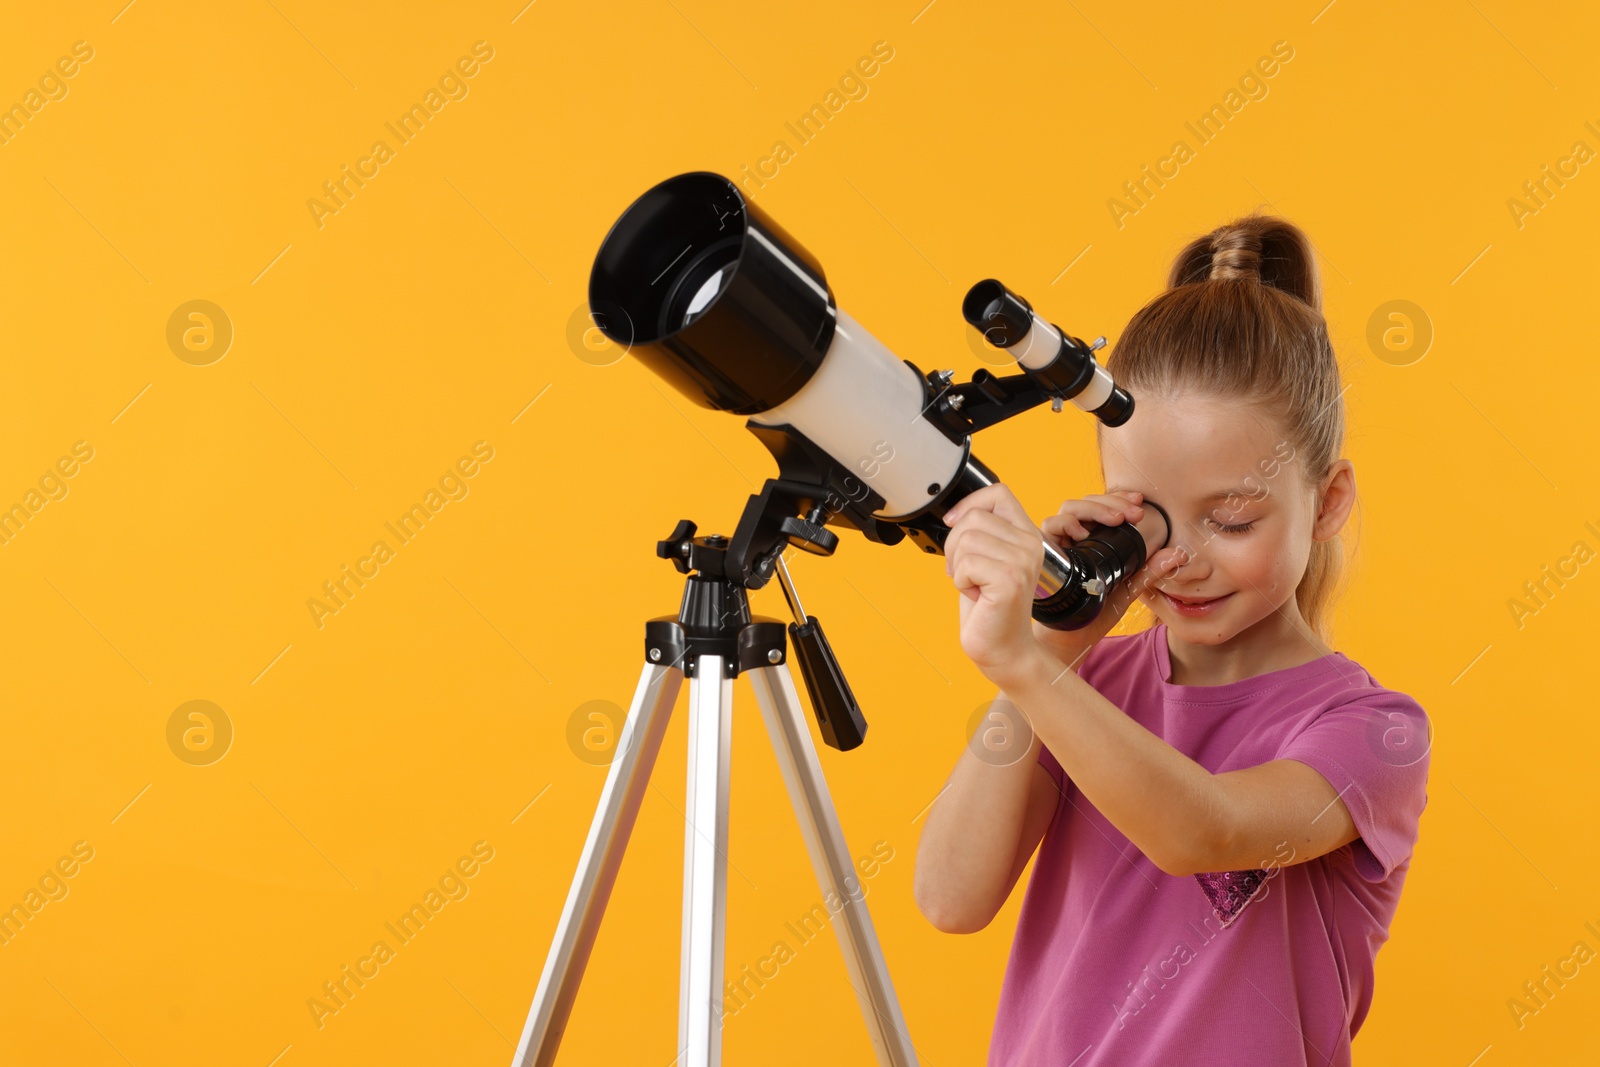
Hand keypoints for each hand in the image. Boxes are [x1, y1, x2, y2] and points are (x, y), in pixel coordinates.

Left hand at [943, 484, 1047, 684]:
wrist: (1003, 649)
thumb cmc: (990, 608)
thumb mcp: (987, 561)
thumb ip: (981, 535)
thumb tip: (955, 515)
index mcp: (1026, 535)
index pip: (998, 493)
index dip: (969, 503)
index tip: (954, 524)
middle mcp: (1030, 544)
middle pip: (974, 517)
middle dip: (955, 545)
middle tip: (964, 571)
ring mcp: (1022, 561)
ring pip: (966, 540)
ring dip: (958, 567)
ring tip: (974, 585)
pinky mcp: (1010, 580)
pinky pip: (966, 564)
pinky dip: (960, 582)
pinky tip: (977, 596)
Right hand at [1036, 490, 1188, 666]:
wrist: (1072, 639)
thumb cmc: (1095, 612)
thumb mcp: (1129, 588)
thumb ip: (1150, 571)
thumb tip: (1178, 554)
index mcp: (1091, 539)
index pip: (1101, 507)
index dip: (1118, 498)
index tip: (1139, 502)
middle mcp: (1072, 537)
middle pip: (1085, 502)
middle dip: (1110, 501)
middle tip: (1133, 513)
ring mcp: (1056, 543)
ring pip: (1068, 509)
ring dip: (1092, 508)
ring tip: (1114, 519)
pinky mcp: (1043, 552)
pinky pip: (1049, 526)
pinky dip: (1065, 524)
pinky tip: (1082, 534)